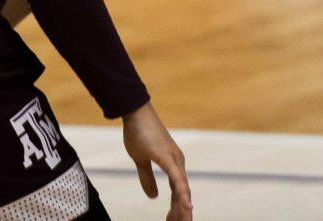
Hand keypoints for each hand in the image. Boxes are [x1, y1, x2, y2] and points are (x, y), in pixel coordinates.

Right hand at [122, 102, 191, 220]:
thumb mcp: (140, 160)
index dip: (178, 207)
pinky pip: (177, 179)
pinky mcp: (168, 157)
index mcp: (172, 164)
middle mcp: (178, 163)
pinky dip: (182, 193)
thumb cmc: (138, 132)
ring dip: (183, 207)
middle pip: (183, 193)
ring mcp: (175, 160)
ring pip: (182, 189)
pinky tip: (187, 206)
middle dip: (182, 212)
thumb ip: (147, 178)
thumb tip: (153, 196)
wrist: (135, 112)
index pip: (178, 191)